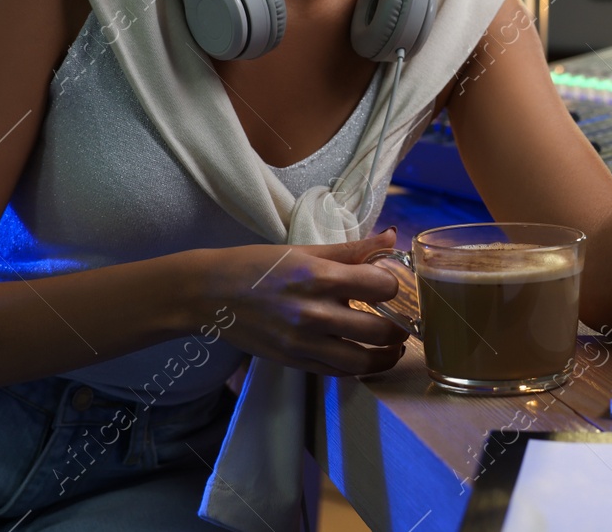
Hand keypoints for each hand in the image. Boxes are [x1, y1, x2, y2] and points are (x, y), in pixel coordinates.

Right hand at [204, 229, 408, 376]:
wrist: (208, 294)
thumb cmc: (256, 265)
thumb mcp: (303, 249)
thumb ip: (352, 249)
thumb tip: (391, 238)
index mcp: (318, 276)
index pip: (380, 286)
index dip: (393, 284)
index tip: (390, 284)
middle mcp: (313, 313)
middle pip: (379, 330)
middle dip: (399, 326)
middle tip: (402, 320)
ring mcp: (303, 343)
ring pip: (363, 361)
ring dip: (386, 356)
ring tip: (393, 346)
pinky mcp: (294, 362)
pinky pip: (338, 373)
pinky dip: (358, 368)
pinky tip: (365, 356)